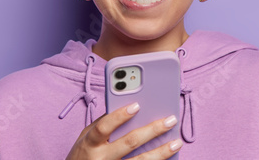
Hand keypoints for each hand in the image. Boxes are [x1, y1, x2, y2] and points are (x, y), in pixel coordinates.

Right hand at [66, 102, 182, 159]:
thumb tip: (123, 108)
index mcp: (90, 144)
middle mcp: (101, 159)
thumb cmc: (82, 156)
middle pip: (129, 143)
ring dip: (161, 152)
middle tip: (170, 120)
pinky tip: (169, 158)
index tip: (137, 105)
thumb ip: (101, 124)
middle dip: (152, 130)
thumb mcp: (84, 138)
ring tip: (177, 142)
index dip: (119, 116)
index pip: (104, 127)